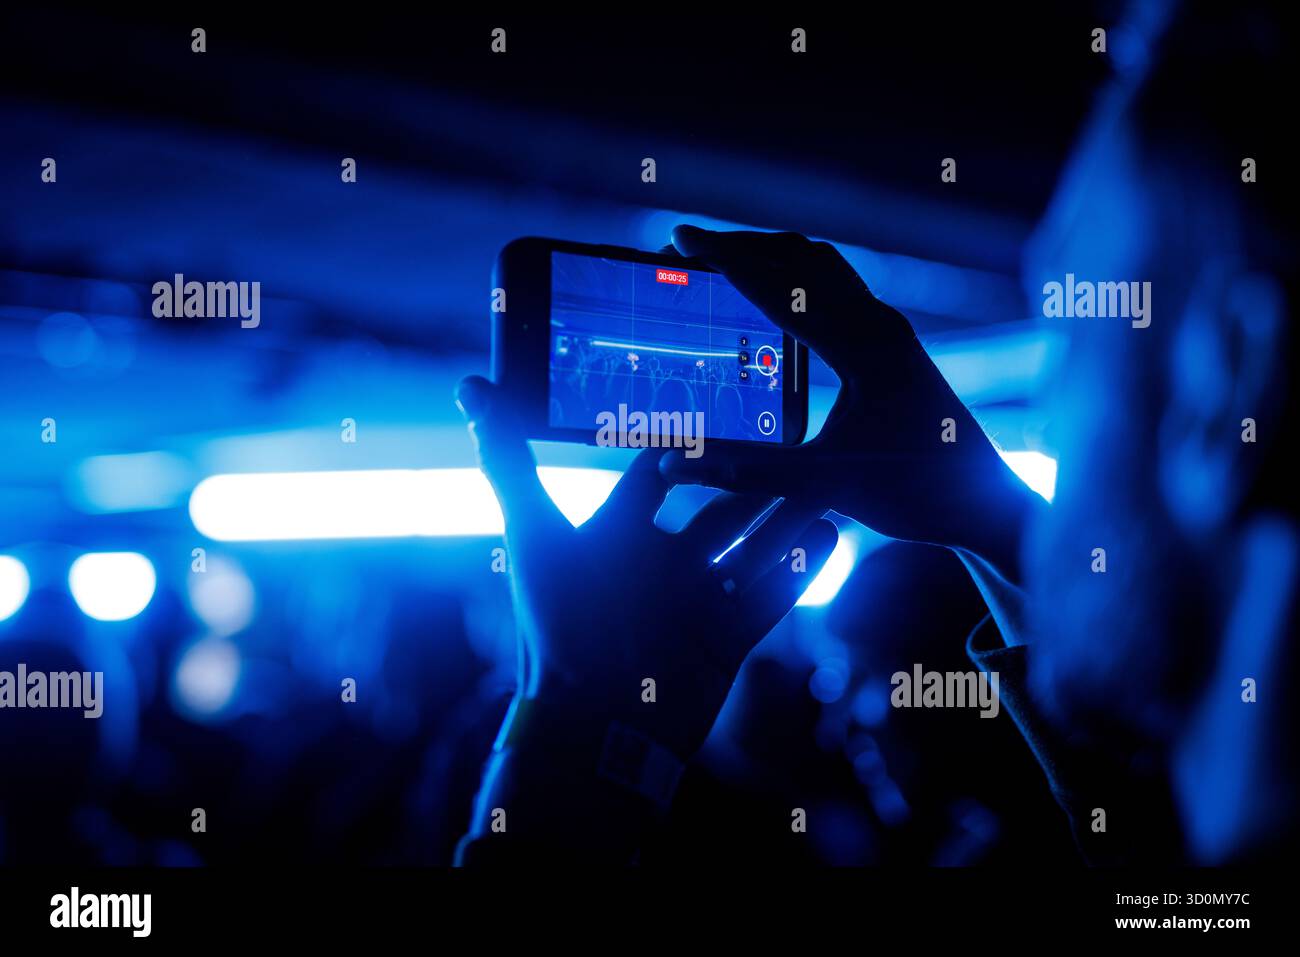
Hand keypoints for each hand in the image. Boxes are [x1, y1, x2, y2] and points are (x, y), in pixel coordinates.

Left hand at [455, 375, 837, 757]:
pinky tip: (831, 533)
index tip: (721, 407)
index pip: (656, 477)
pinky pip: (772, 595)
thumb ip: (508, 460)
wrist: (596, 724)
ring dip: (787, 518)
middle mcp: (658, 566)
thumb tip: (470, 386)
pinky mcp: (725, 638)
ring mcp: (695, 602)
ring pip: (751, 549)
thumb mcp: (536, 533)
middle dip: (753, 482)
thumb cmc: (558, 624)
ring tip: (827, 482)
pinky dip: (802, 566)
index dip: (685, 445)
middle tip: (794, 444)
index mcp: (617, 536)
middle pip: (717, 511)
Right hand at [659, 226, 1040, 576]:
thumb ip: (747, 471)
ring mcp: (891, 333)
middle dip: (742, 247)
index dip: (725, 258)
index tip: (681, 238)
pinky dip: (797, 282)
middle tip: (690, 245)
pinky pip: (837, 292)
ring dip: (772, 258)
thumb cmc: (917, 492)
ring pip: (823, 270)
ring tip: (724, 261)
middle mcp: (880, 325)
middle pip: (801, 259)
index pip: (781, 284)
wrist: (985, 504)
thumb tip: (674, 463)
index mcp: (864, 345)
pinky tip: (776, 304)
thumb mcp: (825, 482)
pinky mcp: (895, 348)